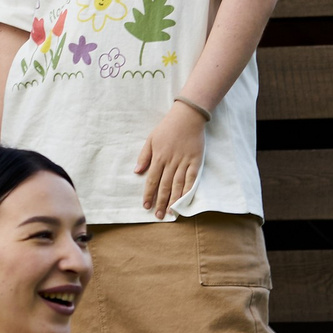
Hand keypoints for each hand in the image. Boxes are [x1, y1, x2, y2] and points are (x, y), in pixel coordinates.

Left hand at [135, 102, 207, 219]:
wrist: (188, 117)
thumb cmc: (167, 128)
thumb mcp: (150, 139)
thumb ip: (144, 156)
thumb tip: (137, 172)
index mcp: (158, 157)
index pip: (152, 180)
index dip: (149, 194)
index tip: (146, 206)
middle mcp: (170, 162)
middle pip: (164, 186)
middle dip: (160, 201)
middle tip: (158, 215)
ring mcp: (184, 162)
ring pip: (177, 185)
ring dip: (173, 200)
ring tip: (170, 212)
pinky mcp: (195, 161)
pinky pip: (191, 178)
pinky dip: (188, 190)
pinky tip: (185, 200)